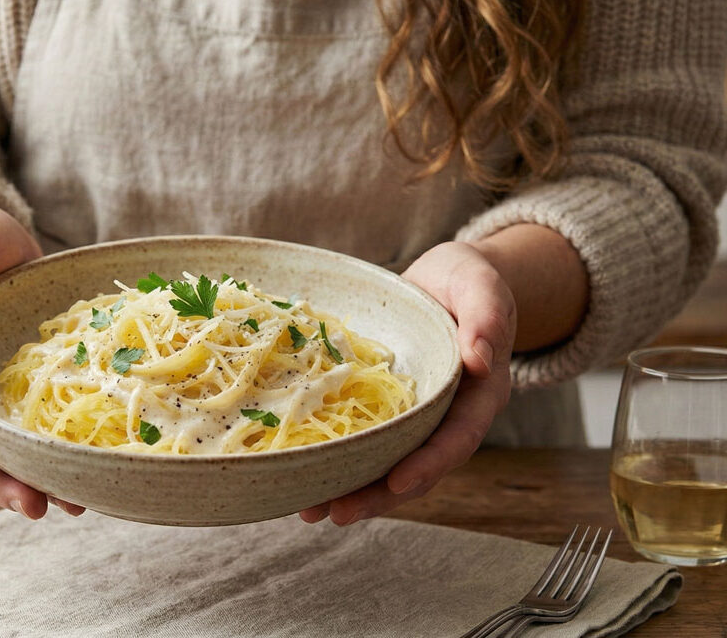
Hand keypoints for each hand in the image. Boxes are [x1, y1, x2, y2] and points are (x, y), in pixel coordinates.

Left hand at [299, 241, 515, 524]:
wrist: (445, 282)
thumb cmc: (466, 280)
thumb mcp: (480, 284)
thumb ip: (488, 315)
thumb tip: (482, 359)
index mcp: (479, 395)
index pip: (457, 438)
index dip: (429, 464)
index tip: (398, 482)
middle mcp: (448, 416)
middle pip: (418, 466)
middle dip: (379, 494)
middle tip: (336, 512)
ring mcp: (416, 418)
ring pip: (388, 463)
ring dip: (352, 489)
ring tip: (309, 510)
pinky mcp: (387, 410)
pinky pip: (366, 442)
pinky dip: (339, 461)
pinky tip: (303, 476)